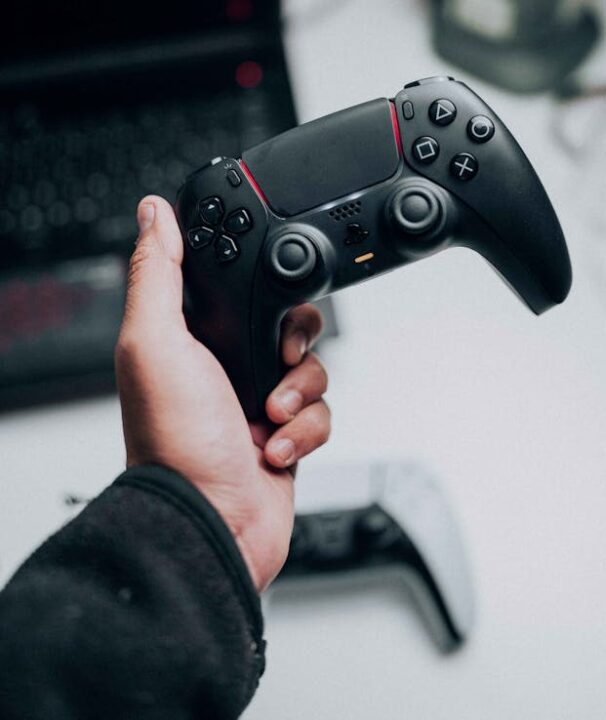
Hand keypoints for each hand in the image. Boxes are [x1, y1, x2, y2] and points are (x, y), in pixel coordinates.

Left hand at [115, 195, 330, 591]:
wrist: (210, 525)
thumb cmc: (174, 444)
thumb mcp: (155, 342)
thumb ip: (156, 272)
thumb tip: (151, 212)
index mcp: (189, 341)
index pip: (236, 289)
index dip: (257, 287)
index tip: (264, 301)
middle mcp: (223, 370)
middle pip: (287, 324)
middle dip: (292, 344)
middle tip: (274, 361)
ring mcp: (255, 405)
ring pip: (311, 369)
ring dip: (298, 394)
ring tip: (268, 417)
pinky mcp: (285, 439)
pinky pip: (321, 414)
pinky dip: (304, 431)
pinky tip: (272, 449)